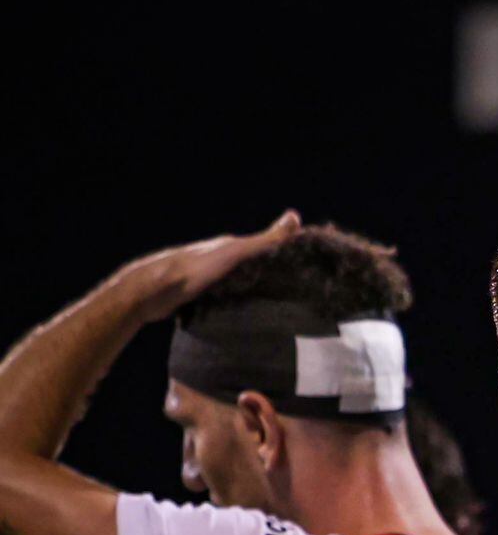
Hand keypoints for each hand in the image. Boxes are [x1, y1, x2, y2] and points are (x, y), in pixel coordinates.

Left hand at [117, 212, 300, 322]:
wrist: (153, 291)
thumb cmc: (195, 270)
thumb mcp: (234, 253)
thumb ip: (264, 240)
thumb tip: (294, 216)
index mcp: (229, 246)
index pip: (264, 247)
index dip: (284, 253)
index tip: (306, 266)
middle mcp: (219, 259)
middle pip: (252, 267)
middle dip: (272, 276)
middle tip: (297, 293)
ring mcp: (208, 278)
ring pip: (239, 284)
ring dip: (255, 293)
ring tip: (276, 309)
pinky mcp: (199, 297)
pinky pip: (227, 300)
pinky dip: (239, 305)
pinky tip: (247, 317)